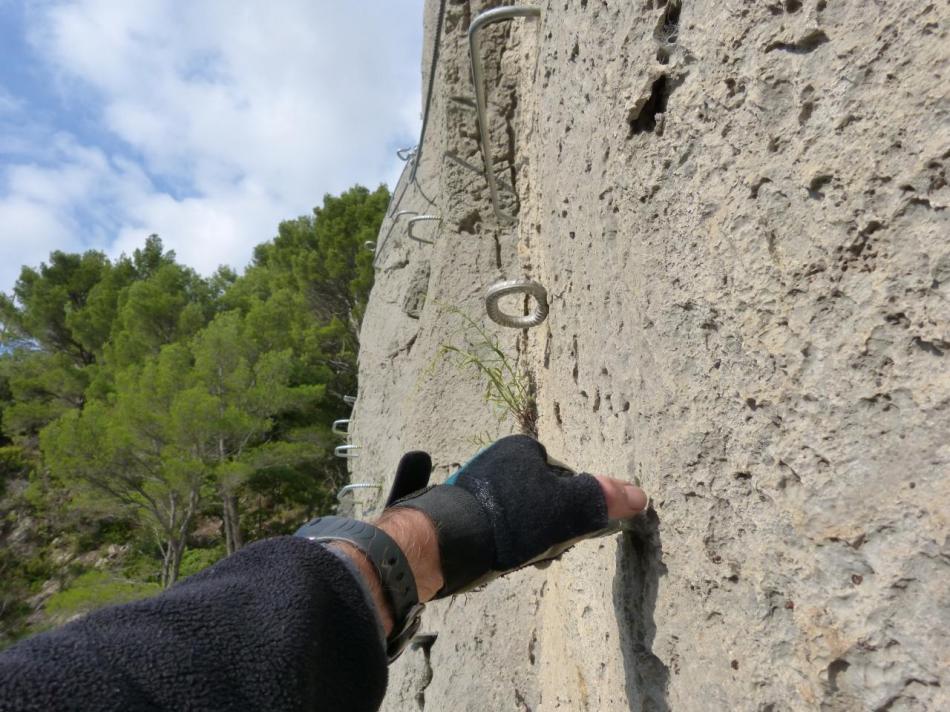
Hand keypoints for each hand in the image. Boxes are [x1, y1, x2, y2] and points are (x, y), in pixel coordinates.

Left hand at [389, 435, 648, 597]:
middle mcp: (494, 460)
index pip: (564, 480)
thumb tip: (640, 496)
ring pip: (514, 515)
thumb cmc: (510, 520)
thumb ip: (603, 500)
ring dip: (521, 538)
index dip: (572, 510)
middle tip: (540, 550)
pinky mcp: (452, 509)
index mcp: (521, 449)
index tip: (566, 534)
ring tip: (516, 557)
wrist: (445, 543)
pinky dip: (494, 539)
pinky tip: (495, 557)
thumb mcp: (568, 509)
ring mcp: (471, 485)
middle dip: (545, 527)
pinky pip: (486, 523)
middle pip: (539, 499)